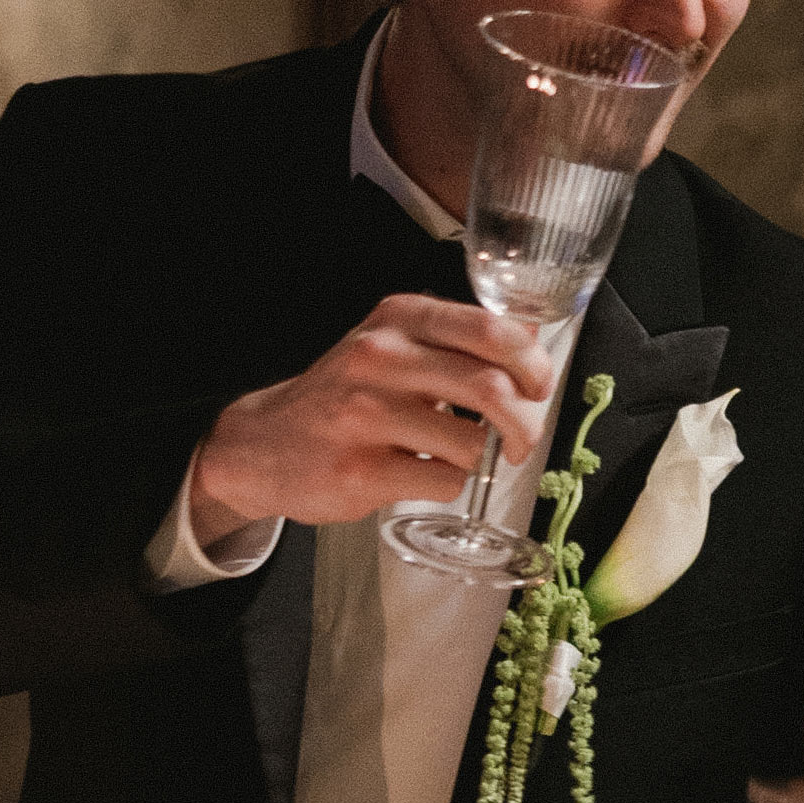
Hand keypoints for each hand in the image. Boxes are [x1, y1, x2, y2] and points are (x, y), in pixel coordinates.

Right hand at [189, 295, 555, 541]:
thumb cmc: (343, 395)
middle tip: (521, 440)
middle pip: (489, 389)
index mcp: (397, 318)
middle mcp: (379, 358)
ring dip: (479, 459)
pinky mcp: (360, 470)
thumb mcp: (391, 344)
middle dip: (523, 423)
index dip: (532, 363)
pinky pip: (443, 482)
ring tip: (456, 457)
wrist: (264, 444)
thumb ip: (456, 340)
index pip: (490, 331)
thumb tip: (532, 341)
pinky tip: (422, 473)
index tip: (539, 386)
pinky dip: (448, 484)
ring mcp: (366, 416)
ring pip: (470, 444)